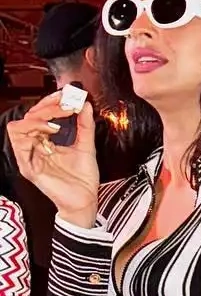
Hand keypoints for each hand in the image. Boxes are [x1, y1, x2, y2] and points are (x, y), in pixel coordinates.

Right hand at [6, 92, 99, 226]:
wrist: (86, 200)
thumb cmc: (83, 177)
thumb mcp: (86, 145)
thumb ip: (85, 125)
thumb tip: (85, 104)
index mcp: (45, 140)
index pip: (40, 115)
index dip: (51, 102)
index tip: (68, 95)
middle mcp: (34, 146)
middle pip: (28, 117)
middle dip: (47, 106)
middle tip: (65, 102)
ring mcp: (29, 156)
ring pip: (18, 126)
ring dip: (38, 117)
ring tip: (58, 118)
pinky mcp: (28, 166)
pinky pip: (19, 142)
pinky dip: (34, 130)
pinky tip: (52, 130)